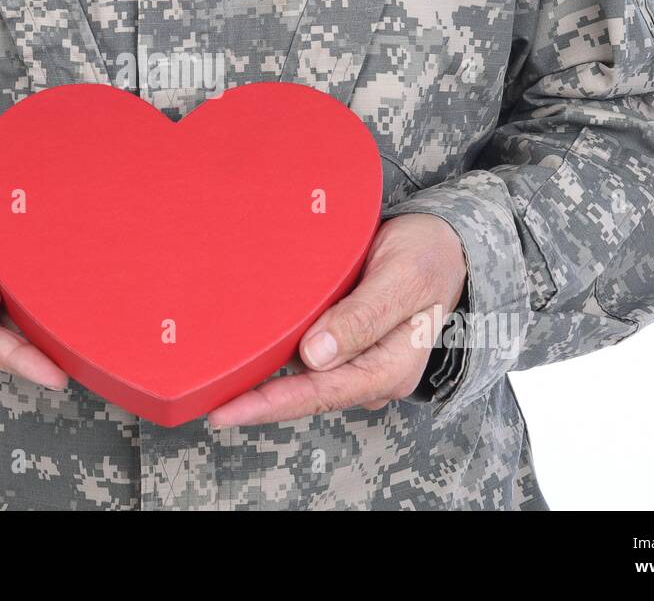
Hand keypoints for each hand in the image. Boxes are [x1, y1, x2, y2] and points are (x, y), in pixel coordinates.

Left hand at [208, 213, 465, 427]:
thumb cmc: (428, 255)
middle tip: (205, 399)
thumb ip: (362, 316)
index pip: (321, 392)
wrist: (447, 243)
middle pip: (307, 394)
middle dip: (257, 402)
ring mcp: (361, 363)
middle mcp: (374, 374)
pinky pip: (309, 361)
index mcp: (390, 366)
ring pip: (305, 381)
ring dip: (263, 384)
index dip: (270, 404)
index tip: (226, 410)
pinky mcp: (349, 347)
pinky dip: (276, 362)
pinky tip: (246, 358)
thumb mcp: (402, 277)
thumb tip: (315, 356)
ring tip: (215, 383)